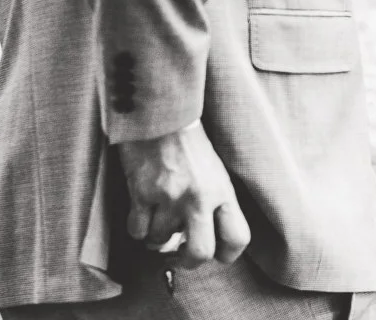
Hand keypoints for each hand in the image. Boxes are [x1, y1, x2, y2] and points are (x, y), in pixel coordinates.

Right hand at [116, 121, 250, 269]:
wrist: (161, 114)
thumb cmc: (189, 142)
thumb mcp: (215, 170)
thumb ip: (214, 203)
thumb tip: (199, 238)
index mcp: (223, 191)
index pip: (238, 238)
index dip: (226, 254)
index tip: (214, 252)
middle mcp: (200, 198)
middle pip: (200, 254)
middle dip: (187, 261)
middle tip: (179, 253)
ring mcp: (170, 197)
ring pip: (160, 242)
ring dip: (156, 236)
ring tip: (158, 215)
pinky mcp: (142, 193)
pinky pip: (137, 231)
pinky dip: (137, 227)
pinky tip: (142, 210)